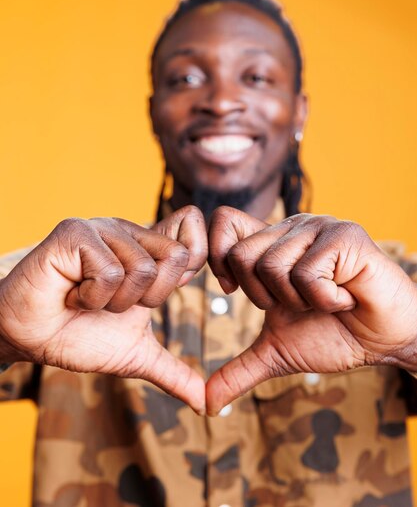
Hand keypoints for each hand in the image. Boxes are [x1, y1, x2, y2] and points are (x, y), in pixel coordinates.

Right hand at [0, 206, 206, 413]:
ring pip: (142, 269)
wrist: (29, 340)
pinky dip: (90, 298)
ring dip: (113, 302)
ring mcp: (103, 228)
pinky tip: (71, 294)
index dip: (194, 260)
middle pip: (176, 257)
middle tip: (113, 303)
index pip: (192, 229)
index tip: (156, 293)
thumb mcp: (136, 355)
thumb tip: (208, 405)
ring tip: (87, 299)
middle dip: (147, 299)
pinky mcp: (76, 232)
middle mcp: (129, 232)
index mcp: (147, 249)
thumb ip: (174, 371)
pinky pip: (108, 272)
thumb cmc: (79, 337)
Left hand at [206, 207, 416, 414]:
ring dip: (299, 300)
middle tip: (300, 303)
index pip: (224, 221)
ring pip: (272, 266)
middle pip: (240, 255)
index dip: (218, 258)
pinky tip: (346, 297)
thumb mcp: (277, 352)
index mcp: (272, 242)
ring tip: (326, 299)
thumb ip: (239, 369)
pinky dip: (326, 300)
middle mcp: (292, 226)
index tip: (233, 289)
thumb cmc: (334, 336)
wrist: (387, 342)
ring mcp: (319, 226)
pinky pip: (308, 274)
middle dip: (266, 297)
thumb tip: (205, 404)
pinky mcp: (344, 235)